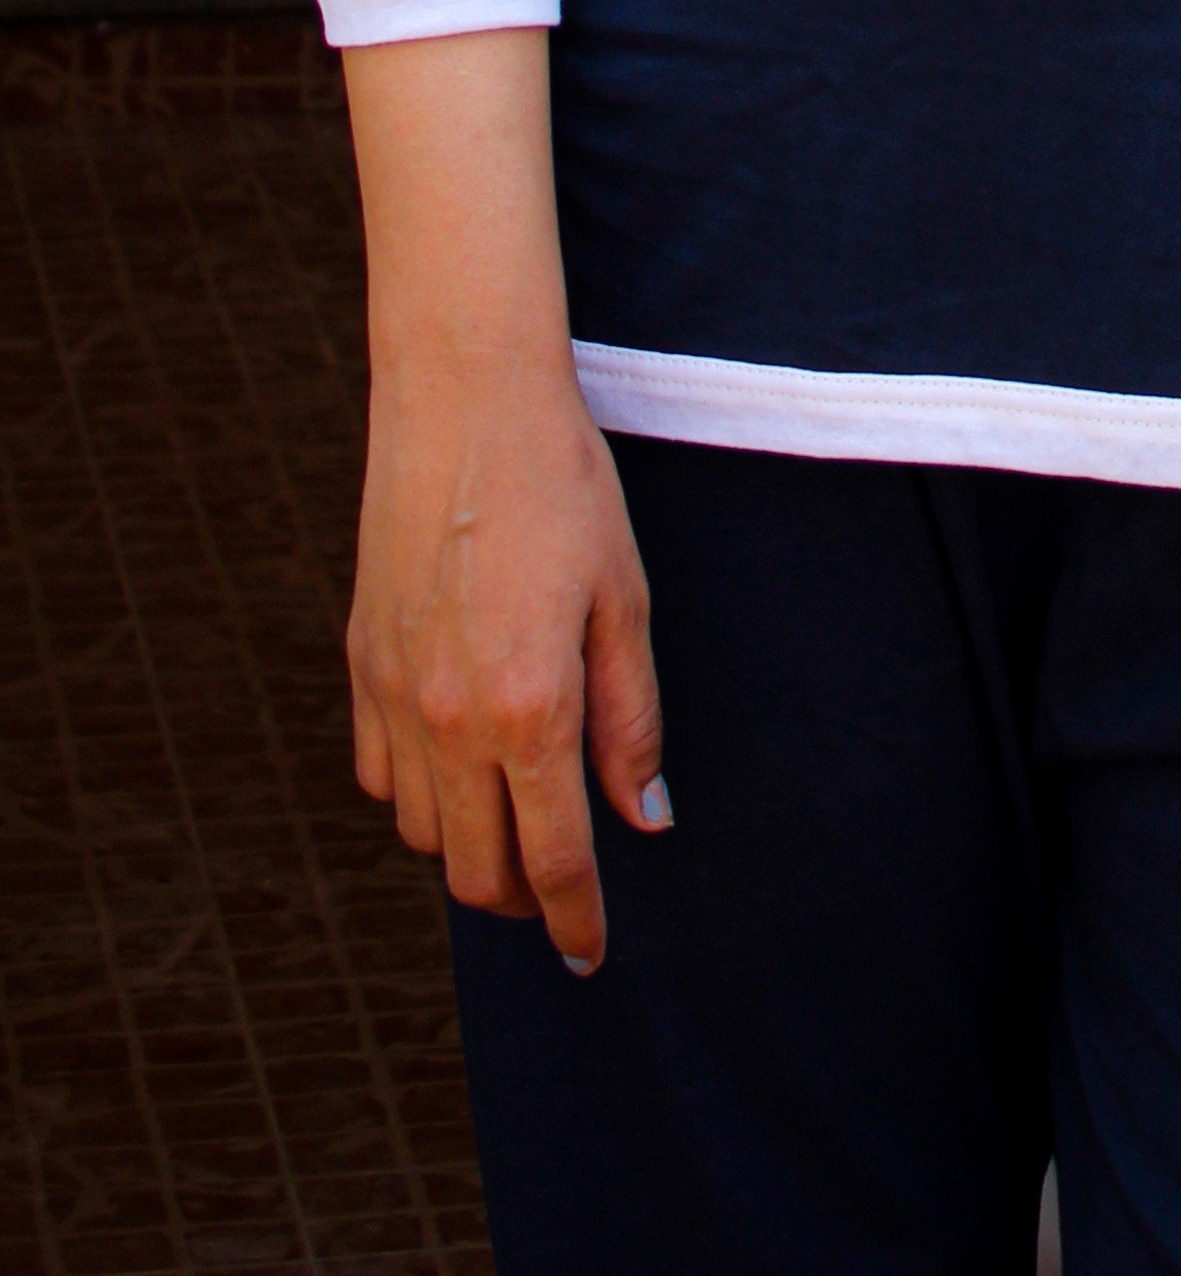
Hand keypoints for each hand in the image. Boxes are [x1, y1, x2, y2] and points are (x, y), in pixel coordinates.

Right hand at [338, 24, 666, 974]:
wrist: (463, 400)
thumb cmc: (563, 487)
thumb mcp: (624, 598)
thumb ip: (631, 719)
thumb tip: (645, 818)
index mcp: (528, 709)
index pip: (550, 861)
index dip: (576, 920)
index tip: (593, 955)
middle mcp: (449, 721)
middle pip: (476, 871)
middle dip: (523, 901)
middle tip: (562, 895)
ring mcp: (393, 696)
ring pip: (424, 832)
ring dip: (470, 845)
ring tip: (517, 819)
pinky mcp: (359, 664)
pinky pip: (382, 776)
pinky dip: (419, 793)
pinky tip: (460, 763)